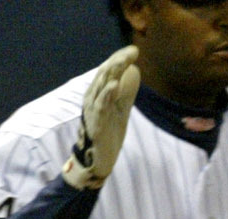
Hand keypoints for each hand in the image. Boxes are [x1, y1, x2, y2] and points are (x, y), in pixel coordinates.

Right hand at [62, 46, 140, 189]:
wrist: (98, 159)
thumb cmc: (107, 133)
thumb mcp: (120, 109)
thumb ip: (125, 93)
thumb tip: (134, 73)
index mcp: (99, 93)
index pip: (109, 71)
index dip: (120, 59)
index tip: (134, 50)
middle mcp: (93, 97)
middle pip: (105, 74)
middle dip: (118, 60)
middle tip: (133, 50)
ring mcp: (93, 109)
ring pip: (102, 85)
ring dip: (113, 71)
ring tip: (124, 59)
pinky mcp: (96, 121)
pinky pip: (100, 105)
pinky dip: (107, 93)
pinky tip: (114, 84)